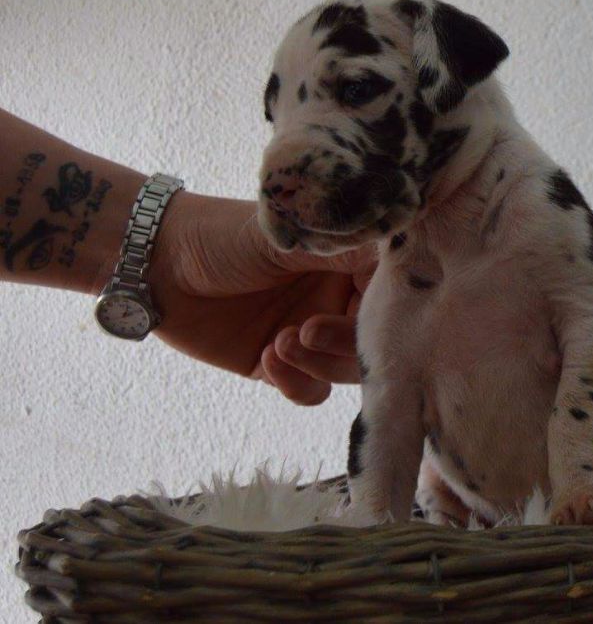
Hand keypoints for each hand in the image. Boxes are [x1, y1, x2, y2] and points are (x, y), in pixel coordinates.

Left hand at [147, 191, 375, 404]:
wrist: (153, 262)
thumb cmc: (223, 234)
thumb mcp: (293, 234)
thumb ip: (349, 246)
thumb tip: (406, 248)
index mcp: (350, 261)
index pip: (394, 293)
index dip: (390, 310)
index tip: (371, 314)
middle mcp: (338, 298)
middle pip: (375, 340)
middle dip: (350, 345)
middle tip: (312, 332)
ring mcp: (310, 334)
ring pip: (345, 371)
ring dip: (320, 364)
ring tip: (284, 342)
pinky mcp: (278, 365)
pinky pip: (309, 391)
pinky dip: (295, 382)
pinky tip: (268, 356)